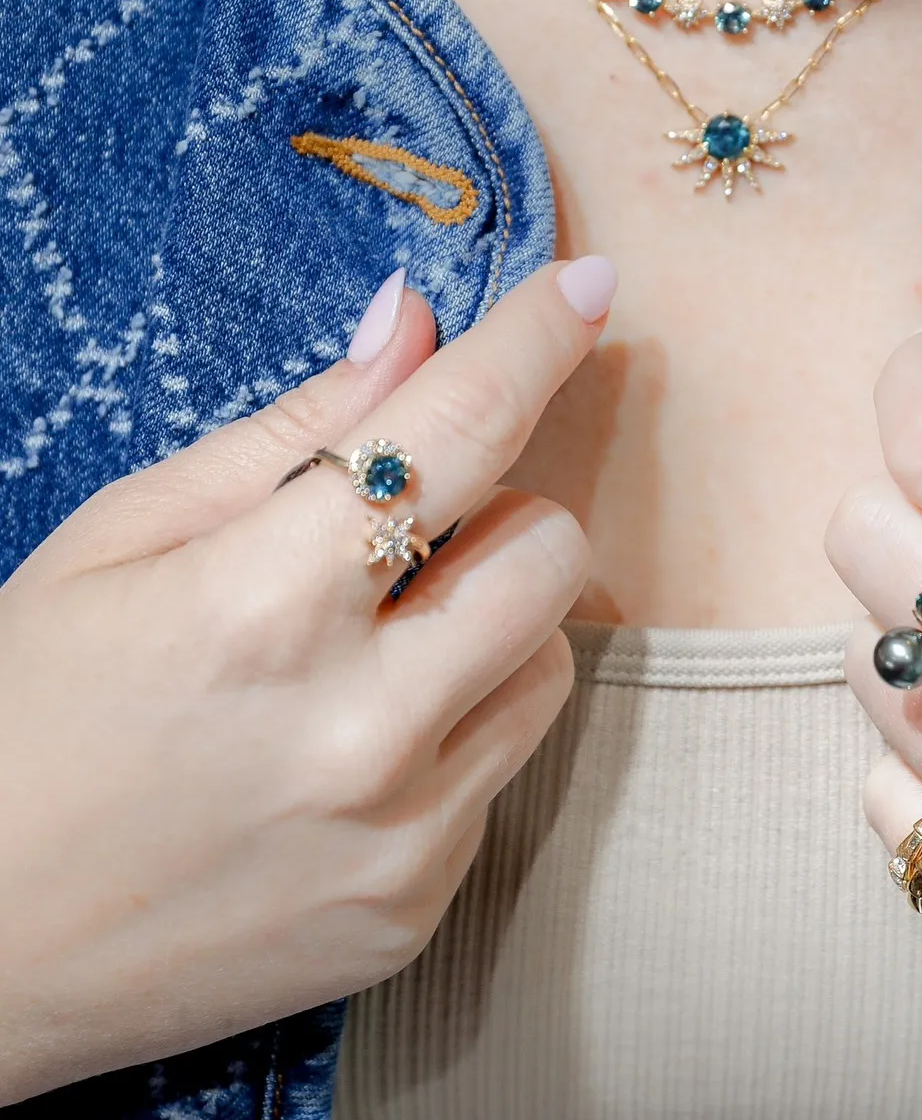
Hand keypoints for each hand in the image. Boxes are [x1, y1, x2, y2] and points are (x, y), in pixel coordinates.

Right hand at [0, 256, 616, 1102]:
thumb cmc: (22, 720)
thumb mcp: (121, 541)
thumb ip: (290, 433)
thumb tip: (412, 326)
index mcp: (262, 608)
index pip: (458, 432)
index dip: (536, 339)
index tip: (592, 283)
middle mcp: (356, 729)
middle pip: (552, 548)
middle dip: (497, 509)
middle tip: (401, 532)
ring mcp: (397, 835)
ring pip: (552, 661)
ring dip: (489, 621)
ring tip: (372, 646)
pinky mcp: (413, 910)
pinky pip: (499, 772)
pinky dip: (451, 730)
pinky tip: (346, 750)